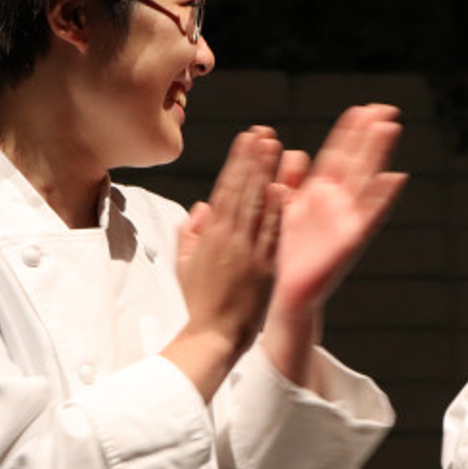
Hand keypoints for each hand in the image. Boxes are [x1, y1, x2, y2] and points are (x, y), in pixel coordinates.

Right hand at [175, 127, 286, 359]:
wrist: (213, 335)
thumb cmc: (198, 302)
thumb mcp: (184, 264)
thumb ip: (190, 233)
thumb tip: (200, 209)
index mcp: (209, 235)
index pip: (225, 189)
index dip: (237, 161)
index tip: (246, 139)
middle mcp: (229, 238)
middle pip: (242, 190)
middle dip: (253, 158)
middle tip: (263, 133)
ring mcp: (248, 251)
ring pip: (257, 206)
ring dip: (266, 174)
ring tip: (274, 147)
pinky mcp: (265, 267)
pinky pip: (272, 233)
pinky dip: (276, 210)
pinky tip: (283, 188)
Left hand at [270, 104, 407, 317]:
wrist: (287, 292)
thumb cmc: (287, 253)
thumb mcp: (287, 209)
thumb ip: (291, 180)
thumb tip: (296, 152)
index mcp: (321, 194)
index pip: (339, 154)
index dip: (350, 132)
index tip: (362, 108)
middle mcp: (338, 203)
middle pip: (358, 161)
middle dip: (370, 134)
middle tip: (385, 108)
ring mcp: (347, 220)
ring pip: (366, 179)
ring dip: (378, 153)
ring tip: (389, 127)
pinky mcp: (350, 241)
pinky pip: (369, 214)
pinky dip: (383, 196)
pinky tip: (396, 176)